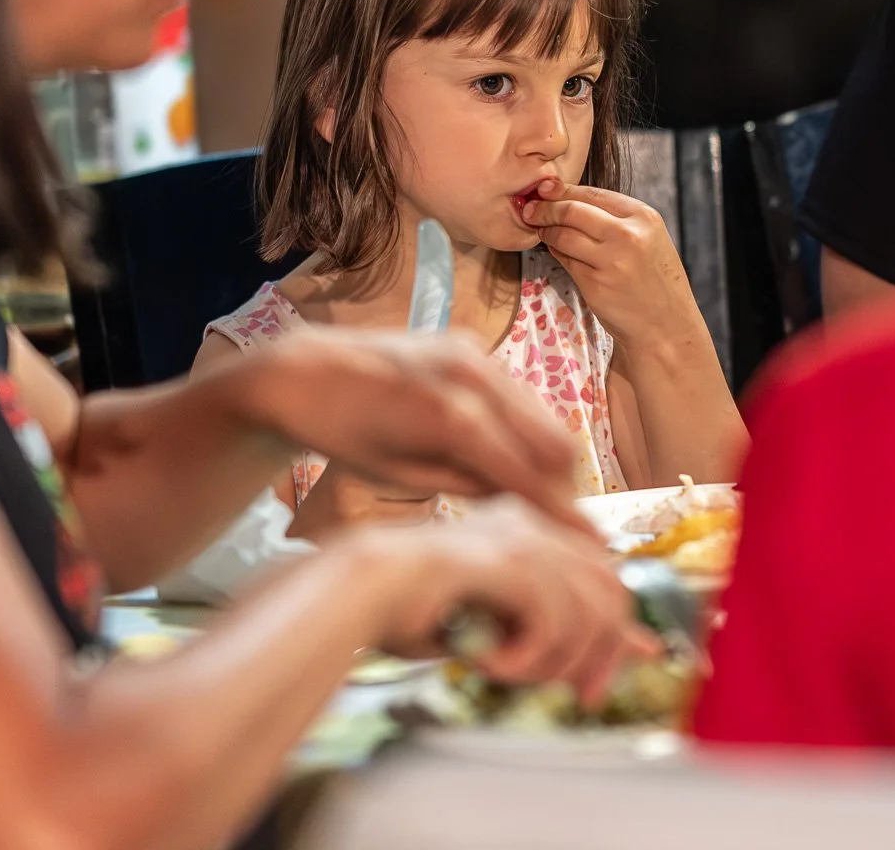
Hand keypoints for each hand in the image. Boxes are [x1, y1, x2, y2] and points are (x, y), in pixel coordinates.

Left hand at [237, 327, 588, 532]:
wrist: (305, 371)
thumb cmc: (343, 435)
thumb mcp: (398, 478)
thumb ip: (465, 487)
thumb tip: (520, 505)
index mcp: (450, 418)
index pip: (527, 474)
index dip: (562, 516)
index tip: (589, 547)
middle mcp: (472, 377)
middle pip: (554, 444)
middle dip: (564, 490)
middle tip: (561, 529)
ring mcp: (476, 355)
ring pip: (545, 418)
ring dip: (550, 462)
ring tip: (537, 501)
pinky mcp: (472, 347)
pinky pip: (521, 397)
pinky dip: (527, 432)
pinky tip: (512, 461)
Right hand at [348, 500, 661, 705]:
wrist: (357, 595)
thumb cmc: (418, 613)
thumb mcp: (504, 625)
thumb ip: (563, 630)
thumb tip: (638, 647)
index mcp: (532, 530)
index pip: (606, 579)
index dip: (615, 636)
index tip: (598, 684)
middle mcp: (534, 525)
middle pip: (611, 593)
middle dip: (601, 655)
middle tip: (580, 696)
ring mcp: (521, 536)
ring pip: (587, 612)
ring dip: (556, 662)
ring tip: (513, 676)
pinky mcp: (506, 558)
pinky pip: (553, 620)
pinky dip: (528, 657)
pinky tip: (490, 664)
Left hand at [519, 178, 701, 345]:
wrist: (665, 325)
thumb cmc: (652, 279)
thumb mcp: (646, 238)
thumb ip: (613, 217)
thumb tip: (562, 195)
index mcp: (643, 217)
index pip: (592, 193)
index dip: (562, 191)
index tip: (543, 190)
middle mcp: (628, 235)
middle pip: (572, 210)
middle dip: (545, 208)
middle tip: (529, 209)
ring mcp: (611, 261)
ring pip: (563, 234)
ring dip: (545, 230)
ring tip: (539, 229)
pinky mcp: (595, 284)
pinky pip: (565, 260)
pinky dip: (555, 251)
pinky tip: (555, 250)